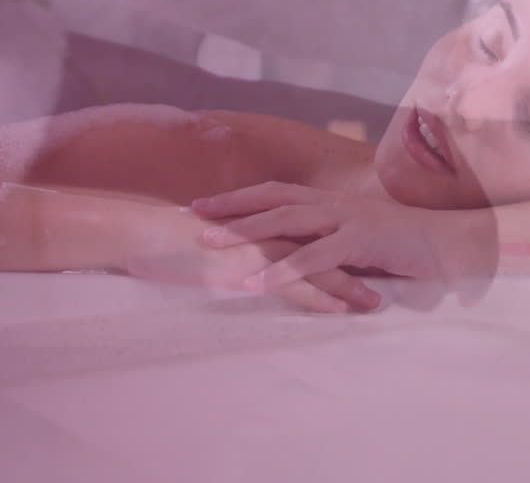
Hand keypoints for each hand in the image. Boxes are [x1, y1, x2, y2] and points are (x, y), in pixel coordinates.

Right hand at [125, 205, 380, 313]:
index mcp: (264, 220)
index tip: (373, 259)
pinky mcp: (247, 267)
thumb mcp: (216, 237)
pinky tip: (338, 310)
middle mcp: (270, 229)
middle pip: (327, 246)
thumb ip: (241, 243)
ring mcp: (261, 247)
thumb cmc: (170, 239)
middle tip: (390, 280)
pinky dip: (317, 297)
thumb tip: (254, 256)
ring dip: (348, 285)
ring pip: (317, 265)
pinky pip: (291, 284)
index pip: (315, 232)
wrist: (139, 232)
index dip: (344, 246)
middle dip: (360, 264)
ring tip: (375, 303)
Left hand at [191, 183, 498, 309]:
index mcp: (335, 201)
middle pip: (273, 199)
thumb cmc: (412, 242)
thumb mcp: (366, 235)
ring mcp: (347, 220)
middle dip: (231, 206)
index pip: (279, 192)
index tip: (206, 204)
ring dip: (244, 231)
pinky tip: (257, 282)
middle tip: (192, 215)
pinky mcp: (360, 242)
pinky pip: (314, 257)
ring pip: (286, 222)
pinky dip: (283, 269)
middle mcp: (335, 204)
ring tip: (209, 243)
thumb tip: (309, 250)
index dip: (242, 197)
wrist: (452, 240)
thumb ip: (336, 238)